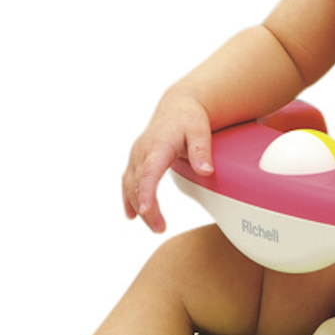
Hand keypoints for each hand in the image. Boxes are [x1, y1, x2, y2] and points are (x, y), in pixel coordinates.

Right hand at [121, 92, 213, 232]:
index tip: (147, 210)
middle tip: (160, 228)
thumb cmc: (190, 119)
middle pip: (138, 184)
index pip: (149, 172)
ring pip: (130, 185)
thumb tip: (207, 171)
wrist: (178, 106)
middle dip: (146, 209)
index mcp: (158, 145)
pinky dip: (128, 199)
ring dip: (139, 207)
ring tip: (156, 226)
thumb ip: (202, 152)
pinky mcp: (136, 160)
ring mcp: (137, 155)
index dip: (147, 192)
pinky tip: (132, 215)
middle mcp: (143, 151)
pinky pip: (127, 182)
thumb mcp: (201, 131)